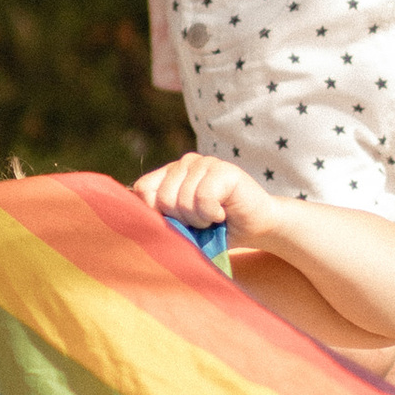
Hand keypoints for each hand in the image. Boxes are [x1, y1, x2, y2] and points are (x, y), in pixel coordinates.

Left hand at [134, 151, 280, 246]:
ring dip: (200, 220)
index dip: (154, 213)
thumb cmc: (216, 231)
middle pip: (162, 198)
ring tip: (213, 218)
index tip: (177, 224)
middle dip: (182, 220)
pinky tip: (222, 213)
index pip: (143, 189)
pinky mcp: (224, 170)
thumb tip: (137, 225)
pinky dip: (212, 214)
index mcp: (170, 174)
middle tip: (201, 222)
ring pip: (183, 200)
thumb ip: (161, 220)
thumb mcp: (182, 227)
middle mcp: (184, 164)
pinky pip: (203, 198)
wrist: (256, 227)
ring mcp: (204, 163)